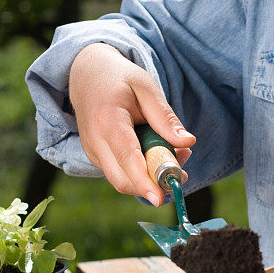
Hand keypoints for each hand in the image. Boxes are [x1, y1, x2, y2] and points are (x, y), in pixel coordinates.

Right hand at [69, 43, 195, 204]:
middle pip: (123, 179)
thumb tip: (188, 143)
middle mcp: (94, 141)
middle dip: (154, 184)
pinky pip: (120, 173)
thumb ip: (165, 117)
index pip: (126, 157)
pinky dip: (141, 172)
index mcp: (107, 119)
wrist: (85, 74)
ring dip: (151, 179)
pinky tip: (158, 155)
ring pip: (122, 180)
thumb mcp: (146, 87)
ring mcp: (92, 152)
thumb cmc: (119, 78)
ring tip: (176, 156)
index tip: (160, 198)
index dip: (144, 181)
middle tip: (182, 172)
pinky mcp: (96, 157)